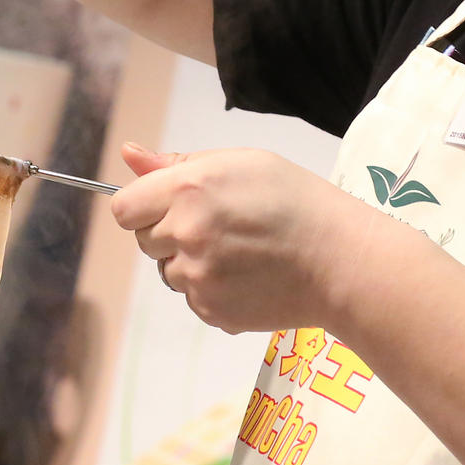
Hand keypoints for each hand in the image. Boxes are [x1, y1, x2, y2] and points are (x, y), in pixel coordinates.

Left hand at [109, 142, 403, 333]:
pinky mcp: (209, 309)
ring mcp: (196, 276)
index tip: (168, 206)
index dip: (143, 205)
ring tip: (238, 251)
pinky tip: (245, 274)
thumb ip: (176, 163)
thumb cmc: (295, 202)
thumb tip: (128, 155)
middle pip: (145, 239)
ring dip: (190, 262)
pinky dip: (210, 288)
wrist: (339, 260)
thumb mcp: (239, 162)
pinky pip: (191, 297)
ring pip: (168, 271)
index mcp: (188, 190)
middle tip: (218, 225)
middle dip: (169, 232)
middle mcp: (185, 234)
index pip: (124, 208)